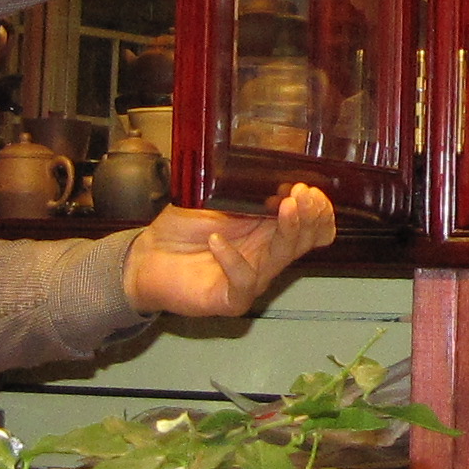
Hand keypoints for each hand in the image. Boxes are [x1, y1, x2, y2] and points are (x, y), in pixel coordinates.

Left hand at [122, 183, 336, 318]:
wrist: (149, 256)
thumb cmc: (183, 227)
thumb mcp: (217, 197)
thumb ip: (245, 188)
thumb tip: (273, 170)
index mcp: (271, 229)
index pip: (314, 226)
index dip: (319, 210)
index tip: (307, 189)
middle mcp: (268, 254)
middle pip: (306, 240)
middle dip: (309, 215)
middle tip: (300, 195)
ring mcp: (252, 278)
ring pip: (282, 257)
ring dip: (287, 230)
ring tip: (283, 206)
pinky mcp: (231, 298)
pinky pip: (244, 282)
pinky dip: (233, 260)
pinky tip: (218, 241)